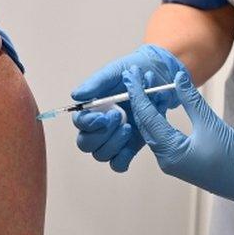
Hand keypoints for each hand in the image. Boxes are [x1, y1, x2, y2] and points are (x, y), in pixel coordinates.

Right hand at [71, 45, 184, 171]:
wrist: (158, 75)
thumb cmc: (132, 71)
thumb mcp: (113, 72)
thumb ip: (95, 84)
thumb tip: (76, 95)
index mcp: (92, 109)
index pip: (80, 123)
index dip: (88, 123)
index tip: (103, 116)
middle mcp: (99, 126)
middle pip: (86, 144)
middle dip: (101, 134)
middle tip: (119, 117)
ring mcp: (114, 138)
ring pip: (102, 155)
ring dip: (114, 143)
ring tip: (130, 126)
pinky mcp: (129, 147)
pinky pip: (119, 163)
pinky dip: (124, 157)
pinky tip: (132, 140)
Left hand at [125, 66, 233, 209]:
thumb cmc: (233, 157)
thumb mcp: (210, 122)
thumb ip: (190, 99)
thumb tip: (177, 77)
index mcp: (171, 152)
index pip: (147, 117)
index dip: (138, 93)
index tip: (132, 75)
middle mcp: (165, 159)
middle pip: (145, 124)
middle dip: (140, 98)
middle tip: (136, 75)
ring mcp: (171, 161)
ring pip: (152, 129)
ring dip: (150, 107)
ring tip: (150, 84)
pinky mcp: (178, 159)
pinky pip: (162, 135)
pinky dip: (159, 118)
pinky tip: (161, 102)